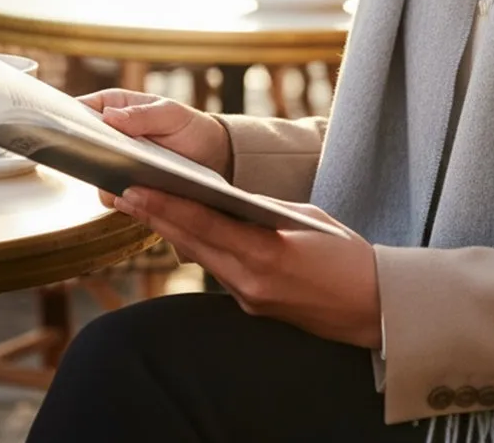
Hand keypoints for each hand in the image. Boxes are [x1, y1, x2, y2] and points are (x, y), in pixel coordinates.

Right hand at [79, 89, 231, 207]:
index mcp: (114, 106)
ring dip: (105, 177)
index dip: (67, 118)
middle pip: (80, 145)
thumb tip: (109, 116)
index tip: (64, 129)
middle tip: (100, 156)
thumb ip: (143, 115)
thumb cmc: (189, 127)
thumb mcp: (171, 114)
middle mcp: (108, 136)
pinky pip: (111, 194)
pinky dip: (120, 195)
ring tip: (125, 176)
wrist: (212, 157)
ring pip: (93, 173)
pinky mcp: (123, 187)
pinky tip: (134, 194)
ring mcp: (113, 163)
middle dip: (85, 152)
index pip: (80, 109)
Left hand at [113, 187, 381, 349]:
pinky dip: (199, 246)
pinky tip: (184, 228)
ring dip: (171, 231)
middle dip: (155, 216)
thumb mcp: (307, 218)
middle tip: (122, 191)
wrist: (371, 305)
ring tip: (143, 204)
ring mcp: (249, 297)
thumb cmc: (346, 255)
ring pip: (201, 257)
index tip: (135, 188)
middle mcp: (250, 281)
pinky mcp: (252, 305)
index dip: (166, 206)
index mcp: (267, 254)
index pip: (205, 225)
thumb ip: (264, 210)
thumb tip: (229, 199)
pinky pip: (218, 270)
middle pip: (192, 243)